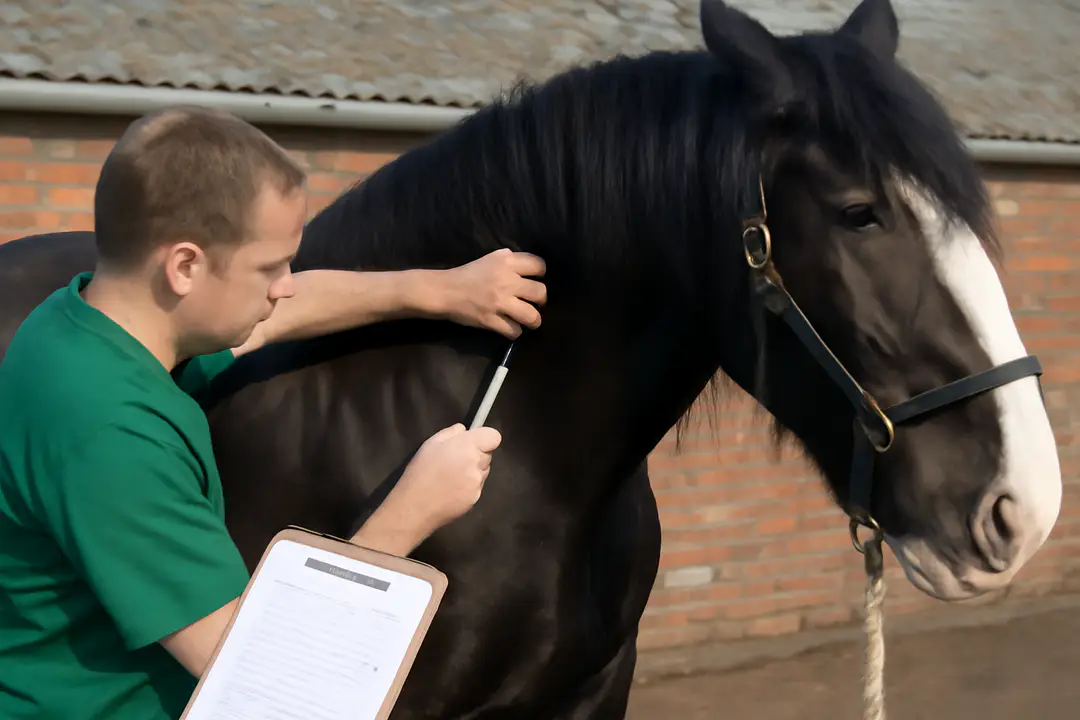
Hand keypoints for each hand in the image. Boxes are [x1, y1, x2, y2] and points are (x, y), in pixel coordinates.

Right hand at [360, 424, 502, 551]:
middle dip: (476, 455)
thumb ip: (450, 433)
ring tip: (451, 477)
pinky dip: (469, 487)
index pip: (494, 437)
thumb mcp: (430, 445)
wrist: (415, 506)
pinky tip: (452, 490)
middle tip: (456, 460)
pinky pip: (477, 487)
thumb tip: (464, 430)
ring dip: (474, 471)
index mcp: (467, 446)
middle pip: (488, 454)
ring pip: (483, 471)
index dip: (485, 438)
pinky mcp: (476, 498)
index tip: (473, 442)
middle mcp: (476, 464)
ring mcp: (477, 483)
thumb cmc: (420, 471)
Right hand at [439, 249, 546, 337]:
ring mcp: (500, 302)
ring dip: (534, 321)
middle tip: (534, 304)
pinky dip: (515, 332)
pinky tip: (511, 328)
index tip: (535, 280)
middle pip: (540, 292)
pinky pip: (514, 331)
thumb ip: (509, 259)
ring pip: (532, 316)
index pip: (539, 265)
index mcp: (507, 262)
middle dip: (541, 301)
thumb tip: (527, 265)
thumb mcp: (490, 258)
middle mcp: (507, 281)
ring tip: (529, 321)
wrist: (445, 291)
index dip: (541, 274)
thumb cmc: (467, 274)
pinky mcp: (491, 320)